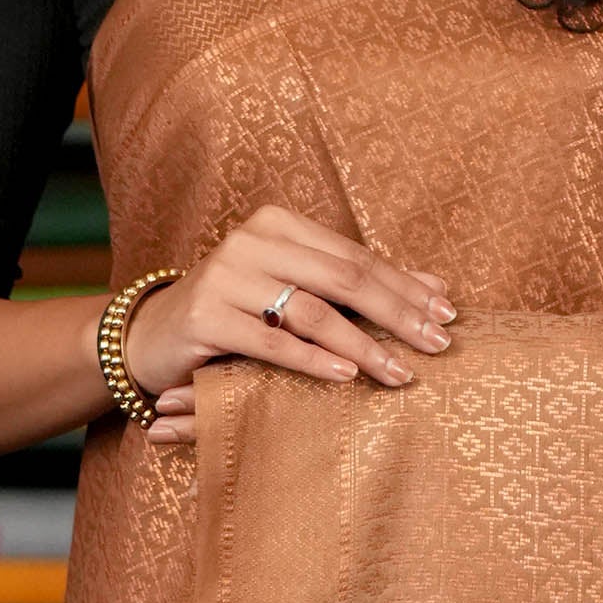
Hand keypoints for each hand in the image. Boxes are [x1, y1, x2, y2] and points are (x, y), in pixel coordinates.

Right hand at [122, 204, 454, 449]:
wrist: (155, 334)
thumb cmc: (238, 311)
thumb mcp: (297, 289)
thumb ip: (359, 285)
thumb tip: (437, 287)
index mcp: (277, 224)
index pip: (355, 256)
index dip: (405, 286)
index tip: (447, 314)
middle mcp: (251, 242)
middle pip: (342, 278)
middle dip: (396, 313)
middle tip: (438, 343)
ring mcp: (225, 277)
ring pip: (310, 312)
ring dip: (362, 346)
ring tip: (399, 373)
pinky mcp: (206, 317)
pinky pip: (271, 342)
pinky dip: (313, 361)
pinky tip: (347, 378)